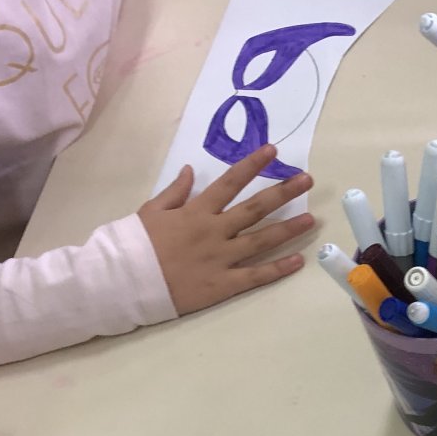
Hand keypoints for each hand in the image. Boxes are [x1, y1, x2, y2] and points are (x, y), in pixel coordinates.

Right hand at [140, 145, 314, 315]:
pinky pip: (256, 276)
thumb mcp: (151, 211)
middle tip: (306, 181)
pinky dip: (278, 269)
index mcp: (196, 211)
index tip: (273, 152)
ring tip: (312, 219)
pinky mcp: (223, 284)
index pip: (230, 182)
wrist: (124, 280)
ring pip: (261, 240)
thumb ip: (175, 191)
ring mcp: (221, 258)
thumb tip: (192, 170)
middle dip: (283, 192)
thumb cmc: (135, 244)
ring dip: (289, 229)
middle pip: (255, 208)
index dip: (252, 165)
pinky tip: (299, 260)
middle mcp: (214, 231)